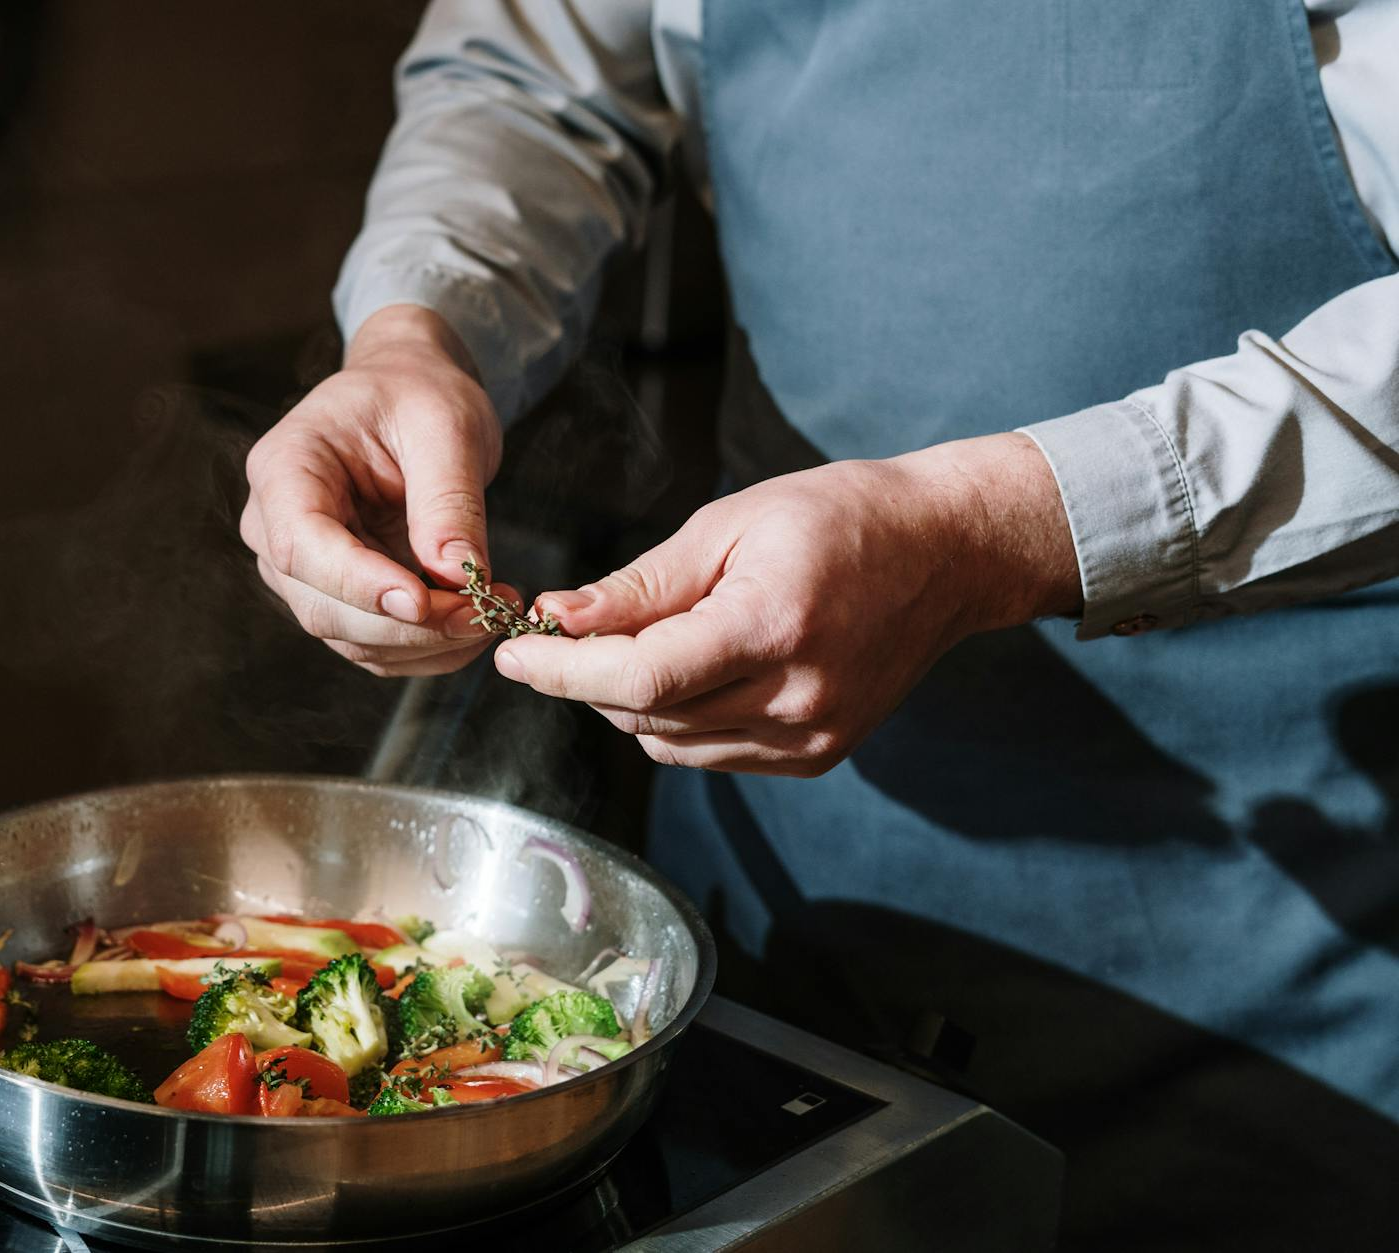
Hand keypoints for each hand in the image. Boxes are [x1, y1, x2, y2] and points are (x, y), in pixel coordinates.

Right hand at [241, 305, 514, 674]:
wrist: (409, 395)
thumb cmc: (416, 393)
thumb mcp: (445, 425)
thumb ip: (448, 498)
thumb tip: (458, 573)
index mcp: (284, 469)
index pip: (301, 546)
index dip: (359, 584)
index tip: (424, 602)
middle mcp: (276, 528)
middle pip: (324, 607)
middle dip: (411, 624)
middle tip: (487, 611)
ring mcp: (304, 570)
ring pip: (354, 639)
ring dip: (428, 644)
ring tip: (494, 612)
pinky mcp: (340, 597)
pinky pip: (379, 645)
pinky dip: (431, 648)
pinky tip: (477, 620)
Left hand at [493, 434, 1082, 773]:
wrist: (947, 553)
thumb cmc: (840, 517)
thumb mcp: (731, 524)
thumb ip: (642, 585)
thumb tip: (560, 620)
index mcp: (771, 627)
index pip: (639, 677)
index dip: (562, 671)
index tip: (512, 654)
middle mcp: (795, 698)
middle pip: (646, 716)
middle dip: (587, 678)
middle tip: (563, 633)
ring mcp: (811, 737)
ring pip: (671, 745)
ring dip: (629, 702)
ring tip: (635, 641)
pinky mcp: (817, 756)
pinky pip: (711, 753)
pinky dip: (677, 720)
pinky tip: (688, 669)